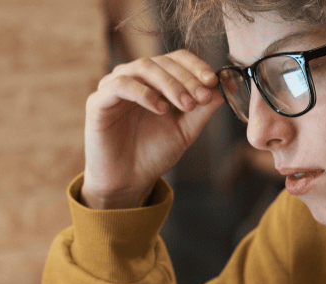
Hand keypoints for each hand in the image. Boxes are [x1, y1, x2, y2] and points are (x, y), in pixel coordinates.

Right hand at [82, 49, 224, 209]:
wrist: (128, 182)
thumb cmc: (153, 154)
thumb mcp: (186, 130)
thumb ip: (203, 108)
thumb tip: (227, 85)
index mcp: (153, 81)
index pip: (175, 58)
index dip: (196, 66)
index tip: (214, 82)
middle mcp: (133, 79)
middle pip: (161, 61)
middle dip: (186, 78)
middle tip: (201, 97)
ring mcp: (113, 87)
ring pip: (143, 67)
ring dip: (169, 83)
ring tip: (185, 105)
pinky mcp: (98, 101)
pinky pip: (121, 85)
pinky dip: (145, 93)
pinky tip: (160, 109)